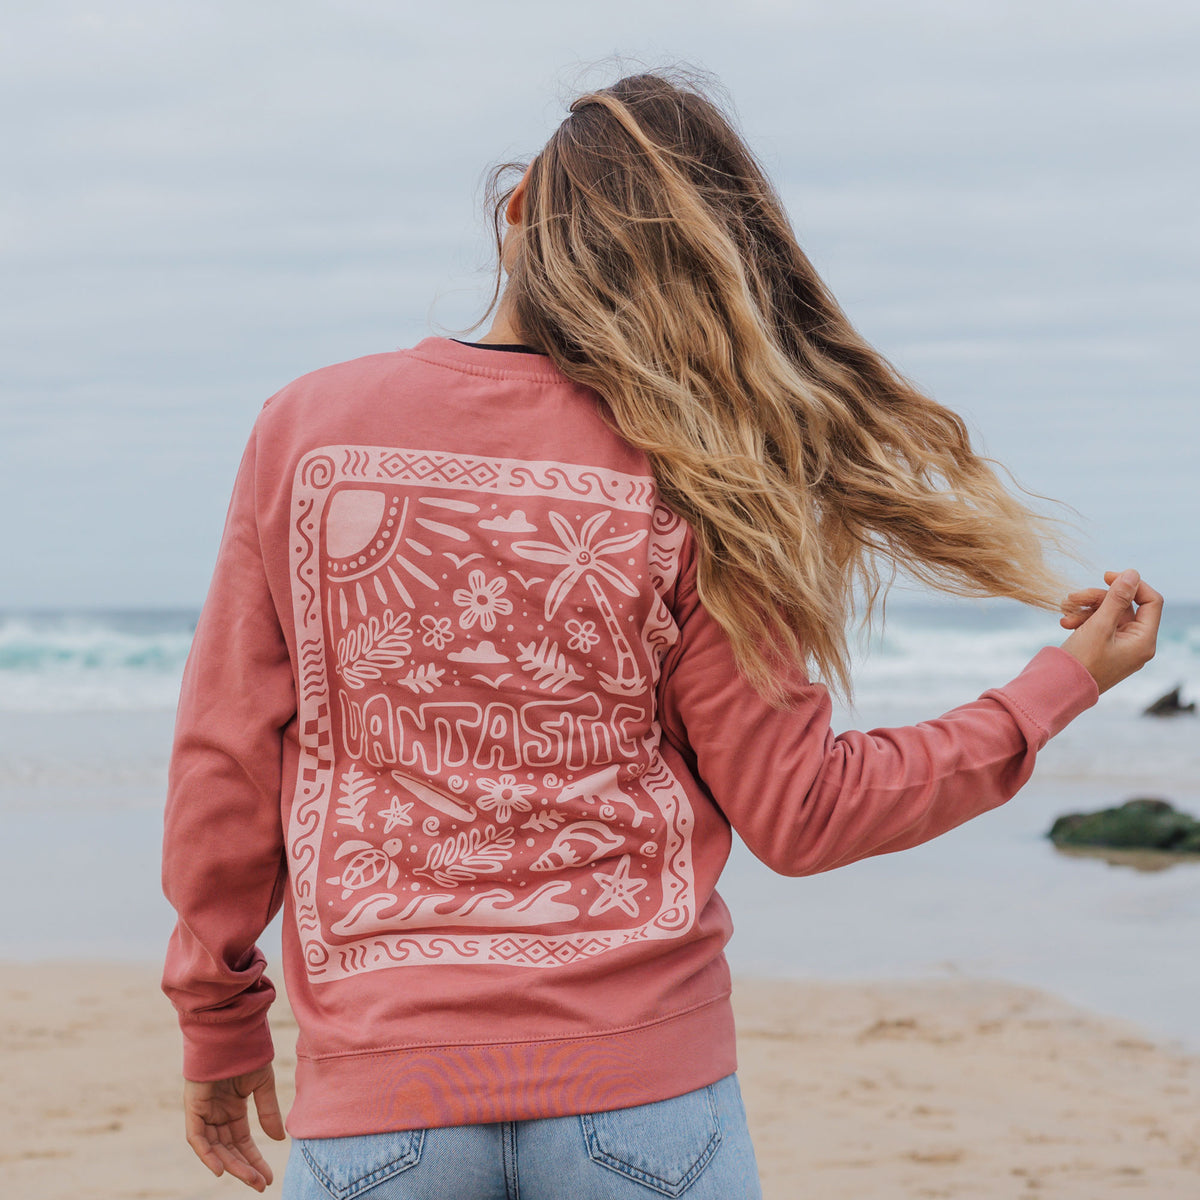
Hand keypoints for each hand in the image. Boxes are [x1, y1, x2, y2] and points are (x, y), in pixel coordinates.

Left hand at [184, 1063, 286, 1191]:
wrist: (231, 1031)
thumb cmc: (246, 1053)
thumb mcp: (262, 1085)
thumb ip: (268, 1111)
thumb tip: (278, 1140)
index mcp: (233, 1110)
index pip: (243, 1142)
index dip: (255, 1160)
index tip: (268, 1178)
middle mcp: (217, 1115)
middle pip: (229, 1150)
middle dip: (245, 1168)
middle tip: (260, 1184)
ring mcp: (204, 1112)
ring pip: (215, 1148)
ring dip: (231, 1165)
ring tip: (249, 1179)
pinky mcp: (193, 1108)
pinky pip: (197, 1138)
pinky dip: (206, 1154)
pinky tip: (220, 1169)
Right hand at [1058, 569, 1162, 693]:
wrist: (1059, 689)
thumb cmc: (1081, 661)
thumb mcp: (1099, 626)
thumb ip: (1116, 598)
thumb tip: (1132, 574)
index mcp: (1143, 640)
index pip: (1151, 601)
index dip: (1131, 585)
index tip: (1106, 576)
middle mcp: (1136, 644)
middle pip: (1124, 606)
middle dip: (1098, 598)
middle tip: (1074, 596)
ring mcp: (1120, 647)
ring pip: (1108, 614)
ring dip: (1086, 608)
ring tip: (1064, 611)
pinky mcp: (1104, 649)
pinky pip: (1099, 626)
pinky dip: (1083, 620)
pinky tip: (1065, 623)